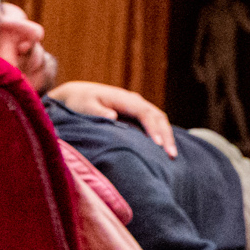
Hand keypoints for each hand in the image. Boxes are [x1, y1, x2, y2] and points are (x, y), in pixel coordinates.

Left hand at [47, 80, 176, 156]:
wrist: (78, 94)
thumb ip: (97, 112)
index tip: (157, 145)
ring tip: (172, 155)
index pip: (144, 112)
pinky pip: (153, 121)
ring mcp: (137, 106)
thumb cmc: (79, 102)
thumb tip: (113, 116)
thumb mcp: (84, 106)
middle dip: (166, 134)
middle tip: (171, 155)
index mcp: (123, 98)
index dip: (152, 128)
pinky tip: (164, 148)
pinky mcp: (136, 113)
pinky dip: (161, 133)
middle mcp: (134, 100)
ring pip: (158, 118)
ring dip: (167, 135)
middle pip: (157, 115)